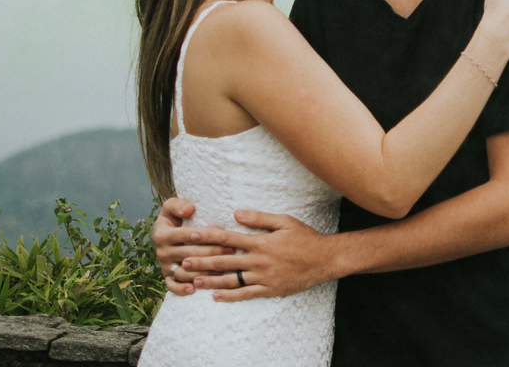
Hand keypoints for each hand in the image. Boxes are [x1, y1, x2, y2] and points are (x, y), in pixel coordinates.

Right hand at [152, 197, 234, 295]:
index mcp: (162, 234)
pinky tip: (195, 290)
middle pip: (188, 254)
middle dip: (211, 252)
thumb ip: (177, 205)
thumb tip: (189, 208)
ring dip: (203, 273)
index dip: (202, 234)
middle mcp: (161, 252)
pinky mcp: (167, 277)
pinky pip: (173, 287)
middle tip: (231, 250)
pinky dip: (182, 290)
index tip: (220, 232)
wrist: (163, 233)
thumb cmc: (173, 217)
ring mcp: (165, 266)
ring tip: (222, 270)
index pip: (183, 235)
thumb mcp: (171, 207)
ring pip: (184, 273)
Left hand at [180, 209, 337, 300]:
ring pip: (231, 280)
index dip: (208, 236)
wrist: (324, 259)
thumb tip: (237, 213)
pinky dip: (230, 296)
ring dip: (210, 280)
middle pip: (224, 261)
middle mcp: (258, 261)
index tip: (191, 234)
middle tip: (183, 262)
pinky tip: (216, 296)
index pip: (228, 238)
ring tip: (192, 280)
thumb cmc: (305, 238)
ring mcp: (263, 277)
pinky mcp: (270, 290)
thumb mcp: (285, 221)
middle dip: (202, 261)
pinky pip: (246, 295)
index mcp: (260, 242)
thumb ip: (260, 218)